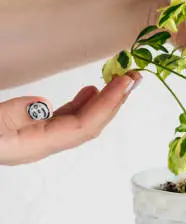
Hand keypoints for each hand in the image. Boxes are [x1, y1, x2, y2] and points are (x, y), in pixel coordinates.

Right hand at [0, 72, 141, 164]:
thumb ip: (13, 116)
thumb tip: (45, 107)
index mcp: (32, 145)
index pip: (82, 127)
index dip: (108, 105)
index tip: (126, 83)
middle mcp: (40, 144)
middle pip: (88, 126)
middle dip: (114, 102)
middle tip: (134, 78)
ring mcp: (36, 138)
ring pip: (79, 121)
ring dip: (102, 101)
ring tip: (119, 81)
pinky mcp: (30, 131)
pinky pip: (64, 119)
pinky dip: (81, 103)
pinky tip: (89, 92)